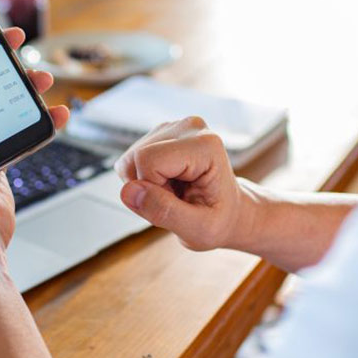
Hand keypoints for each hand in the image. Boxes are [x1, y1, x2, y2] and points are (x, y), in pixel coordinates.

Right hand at [115, 116, 260, 250]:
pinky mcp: (162, 134)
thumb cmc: (219, 220)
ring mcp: (175, 127)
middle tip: (177, 200)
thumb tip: (128, 191)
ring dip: (145, 184)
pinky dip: (143, 178)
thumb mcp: (199, 230)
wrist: (229, 212)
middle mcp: (190, 127)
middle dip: (148, 187)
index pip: (148, 160)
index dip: (154, 190)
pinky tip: (168, 184)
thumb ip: (164, 211)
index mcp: (206, 145)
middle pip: (136, 157)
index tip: (179, 203)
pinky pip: (132, 160)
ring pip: (130, 159)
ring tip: (175, 193)